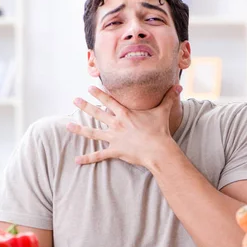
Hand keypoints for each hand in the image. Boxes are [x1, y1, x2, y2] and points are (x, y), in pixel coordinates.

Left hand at [67, 85, 181, 167]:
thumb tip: (178, 86)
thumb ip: (169, 98)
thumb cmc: (160, 131)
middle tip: (74, 100)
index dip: (98, 93)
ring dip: (79, 129)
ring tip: (67, 125)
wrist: (158, 149)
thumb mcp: (163, 112)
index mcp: (125, 113)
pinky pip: (98, 155)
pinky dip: (87, 158)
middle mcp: (116, 124)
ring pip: (92, 132)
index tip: (89, 87)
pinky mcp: (114, 151)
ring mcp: (113, 138)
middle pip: (96, 113)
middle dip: (84, 106)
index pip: (108, 100)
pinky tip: (77, 160)